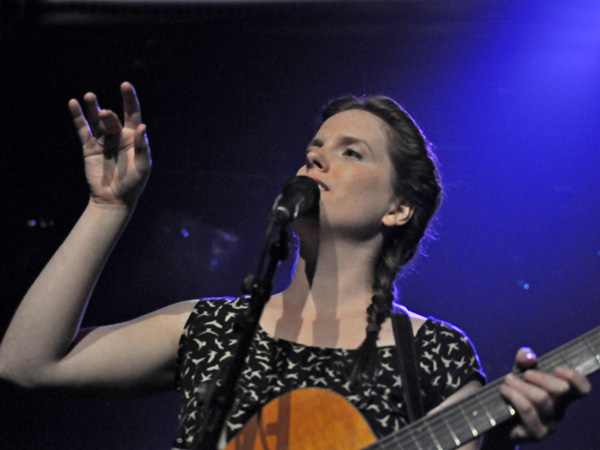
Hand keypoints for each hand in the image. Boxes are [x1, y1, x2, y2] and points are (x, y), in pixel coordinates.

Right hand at [69, 82, 150, 208]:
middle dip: (109, 115)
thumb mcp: (143, 166)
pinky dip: (78, 117)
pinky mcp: (89, 148)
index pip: (132, 114)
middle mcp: (117, 136)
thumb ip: (143, 147)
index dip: (130, 99)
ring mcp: (102, 141)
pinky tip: (73, 104)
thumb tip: (142, 127)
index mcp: (133, 138)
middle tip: (105, 114)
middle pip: (113, 119)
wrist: (114, 200)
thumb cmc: (133, 184)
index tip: (125, 85)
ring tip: (90, 96)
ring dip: (93, 107)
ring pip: (97, 120)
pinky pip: (82, 130)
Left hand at [500, 347, 591, 442]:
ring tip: (507, 381)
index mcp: (562, 395)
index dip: (575, 377)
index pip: (582, 389)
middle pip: (561, 389)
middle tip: (524, 375)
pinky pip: (528, 411)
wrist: (497, 419)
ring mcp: (550, 424)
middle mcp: (560, 411)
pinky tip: (505, 391)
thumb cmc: (514, 393)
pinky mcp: (536, 433)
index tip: (557, 368)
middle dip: (539, 376)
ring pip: (541, 398)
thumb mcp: (518, 372)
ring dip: (520, 385)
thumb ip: (524, 361)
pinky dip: (514, 396)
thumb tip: (528, 355)